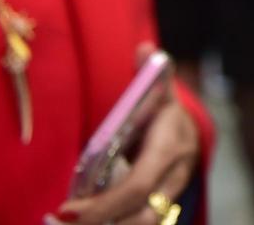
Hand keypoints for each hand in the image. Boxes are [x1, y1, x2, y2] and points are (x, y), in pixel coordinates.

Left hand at [55, 47, 199, 224]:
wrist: (193, 134)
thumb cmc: (166, 113)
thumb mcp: (160, 90)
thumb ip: (151, 73)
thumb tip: (145, 46)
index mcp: (170, 148)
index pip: (138, 185)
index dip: (105, 203)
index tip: (68, 210)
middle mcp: (174, 177)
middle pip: (141, 216)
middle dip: (100, 223)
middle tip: (59, 224)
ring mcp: (170, 197)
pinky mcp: (161, 209)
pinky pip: (141, 224)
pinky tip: (85, 223)